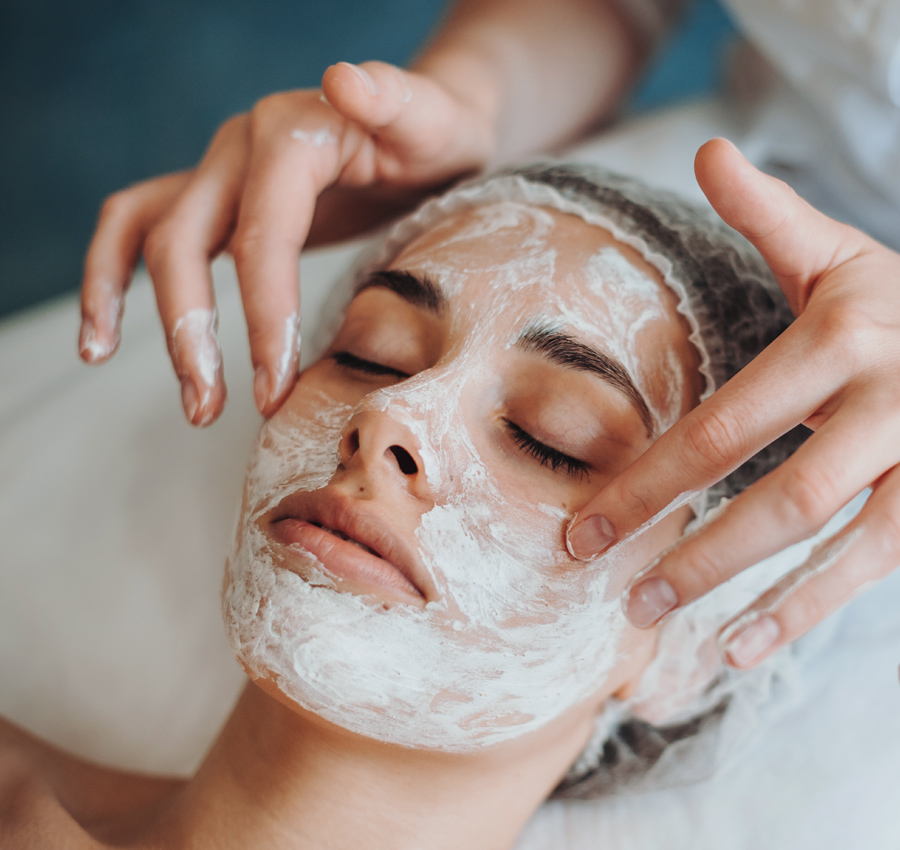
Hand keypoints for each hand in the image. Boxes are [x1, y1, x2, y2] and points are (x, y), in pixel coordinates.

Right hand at [79, 61, 492, 424]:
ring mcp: (218, 169)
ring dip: (143, 318)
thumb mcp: (432, 119)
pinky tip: (99, 341)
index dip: (262, 317)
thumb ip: (396, 100)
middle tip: (210, 410)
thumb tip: (342, 79)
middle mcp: (238, 146)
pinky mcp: (213, 196)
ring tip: (175, 395)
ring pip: (149, 237)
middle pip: (185, 239)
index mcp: (290, 134)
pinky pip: (139, 229)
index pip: (261, 236)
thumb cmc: (435, 137)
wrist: (422, 131)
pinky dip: (108, 279)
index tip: (274, 388)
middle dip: (192, 332)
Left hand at [567, 138, 899, 667]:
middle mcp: (889, 393)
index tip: (582, 529)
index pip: (721, 423)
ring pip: (826, 533)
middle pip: (771, 487)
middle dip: (685, 545)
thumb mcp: (841, 255)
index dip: (646, 483)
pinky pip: (874, 566)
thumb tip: (707, 151)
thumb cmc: (899, 304)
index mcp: (843, 333)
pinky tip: (746, 645)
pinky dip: (809, 610)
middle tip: (613, 589)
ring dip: (741, 587)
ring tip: (662, 620)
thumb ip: (771, 215)